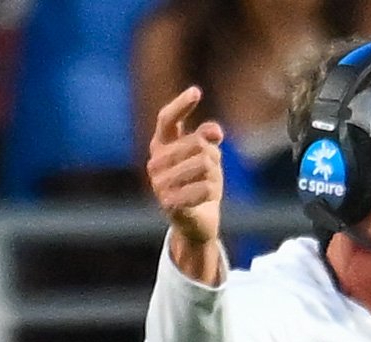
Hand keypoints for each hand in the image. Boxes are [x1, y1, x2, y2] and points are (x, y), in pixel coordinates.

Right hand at [146, 86, 224, 245]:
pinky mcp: (169, 204)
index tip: (197, 91)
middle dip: (214, 156)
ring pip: (205, 165)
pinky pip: (204, 188)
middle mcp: (155, 163)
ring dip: (215, 176)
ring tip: (209, 185)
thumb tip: (213, 131)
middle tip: (211, 171)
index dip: (182, 105)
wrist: (196, 221)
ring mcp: (159, 184)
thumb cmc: (199, 182)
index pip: (168, 119)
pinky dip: (212, 191)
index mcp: (160, 146)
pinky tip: (207, 198)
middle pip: (198, 144)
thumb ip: (208, 138)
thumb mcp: (207, 156)